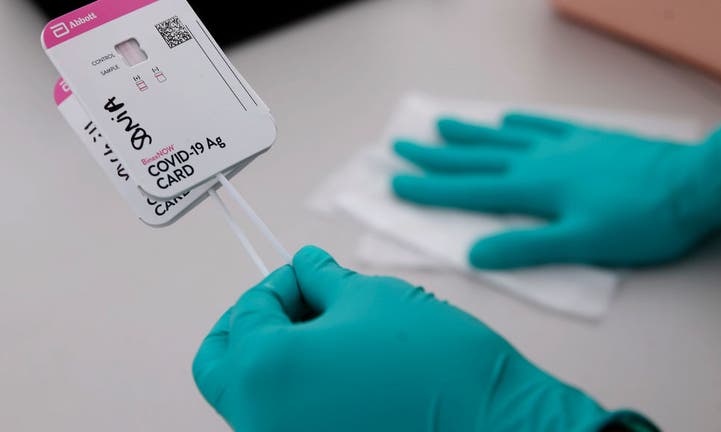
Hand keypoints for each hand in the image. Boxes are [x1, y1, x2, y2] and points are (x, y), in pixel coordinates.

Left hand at [192, 246, 652, 431]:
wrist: (496, 425)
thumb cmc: (437, 361)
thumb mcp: (371, 297)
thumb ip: (320, 279)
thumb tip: (303, 267)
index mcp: (263, 373)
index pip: (246, 315)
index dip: (278, 284)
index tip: (305, 274)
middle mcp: (260, 423)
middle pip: (223, 365)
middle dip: (252, 324)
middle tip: (294, 303)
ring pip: (252, 395)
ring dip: (274, 355)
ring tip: (326, 329)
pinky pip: (284, 419)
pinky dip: (296, 388)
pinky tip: (338, 365)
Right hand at [392, 111, 720, 268]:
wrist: (691, 184)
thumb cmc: (640, 221)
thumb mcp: (582, 244)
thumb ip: (526, 249)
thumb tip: (476, 253)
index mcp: (532, 189)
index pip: (469, 191)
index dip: (430, 190)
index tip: (397, 182)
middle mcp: (538, 162)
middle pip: (476, 159)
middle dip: (436, 157)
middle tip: (402, 146)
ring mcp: (561, 146)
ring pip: (503, 139)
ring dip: (469, 135)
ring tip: (441, 126)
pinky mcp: (585, 139)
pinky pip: (542, 126)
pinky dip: (519, 123)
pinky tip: (506, 120)